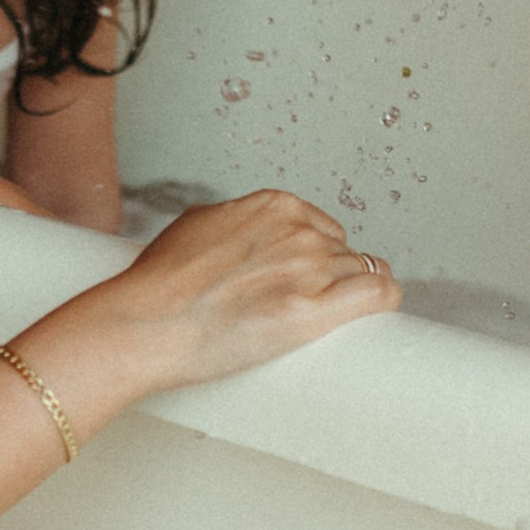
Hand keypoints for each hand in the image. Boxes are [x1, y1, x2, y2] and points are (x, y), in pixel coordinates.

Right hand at [48, 190, 396, 408]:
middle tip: (311, 305)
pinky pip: (377, 293)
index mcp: (272, 206)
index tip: (312, 275)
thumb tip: (244, 235)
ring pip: (361, 272)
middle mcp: (297, 230)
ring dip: (352, 292)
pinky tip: (381, 309)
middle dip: (331, 276)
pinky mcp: (313, 310)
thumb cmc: (159, 283)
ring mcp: (309, 268)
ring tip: (337, 318)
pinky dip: (384, 300)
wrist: (145, 323)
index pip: (321, 226)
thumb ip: (234, 223)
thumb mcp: (197, 226)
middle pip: (343, 252)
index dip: (318, 255)